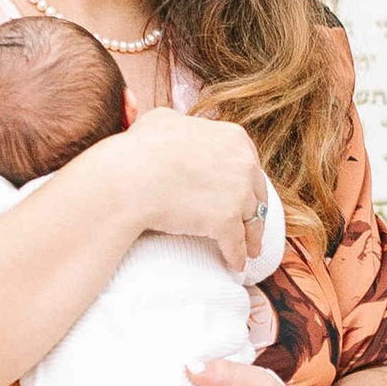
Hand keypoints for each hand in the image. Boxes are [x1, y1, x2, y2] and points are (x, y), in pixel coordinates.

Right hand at [116, 110, 272, 271]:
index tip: (244, 194)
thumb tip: (176, 123)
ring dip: (252, 237)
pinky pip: (236, 243)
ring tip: (250, 250)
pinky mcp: (226, 221)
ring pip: (252, 220)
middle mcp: (243, 163)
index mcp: (233, 138)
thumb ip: (180, 123)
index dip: (247, 182)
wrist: (130, 177)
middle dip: (255, 211)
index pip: (250, 163)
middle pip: (256, 193)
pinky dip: (237, 256)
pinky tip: (236, 264)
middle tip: (253, 227)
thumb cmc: (140, 148)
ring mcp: (237, 193)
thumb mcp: (162, 121)